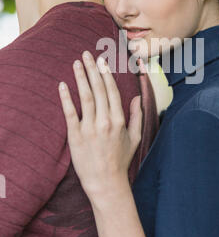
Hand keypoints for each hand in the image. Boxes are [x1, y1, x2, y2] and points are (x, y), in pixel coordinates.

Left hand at [58, 51, 142, 199]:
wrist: (106, 182)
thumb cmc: (120, 160)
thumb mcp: (135, 138)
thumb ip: (136, 116)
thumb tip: (137, 97)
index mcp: (119, 120)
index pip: (112, 91)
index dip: (106, 74)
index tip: (102, 61)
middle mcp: (105, 121)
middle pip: (98, 90)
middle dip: (92, 70)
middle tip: (87, 55)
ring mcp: (90, 128)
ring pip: (85, 97)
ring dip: (80, 78)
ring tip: (76, 63)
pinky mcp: (76, 136)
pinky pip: (70, 113)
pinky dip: (66, 98)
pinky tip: (62, 85)